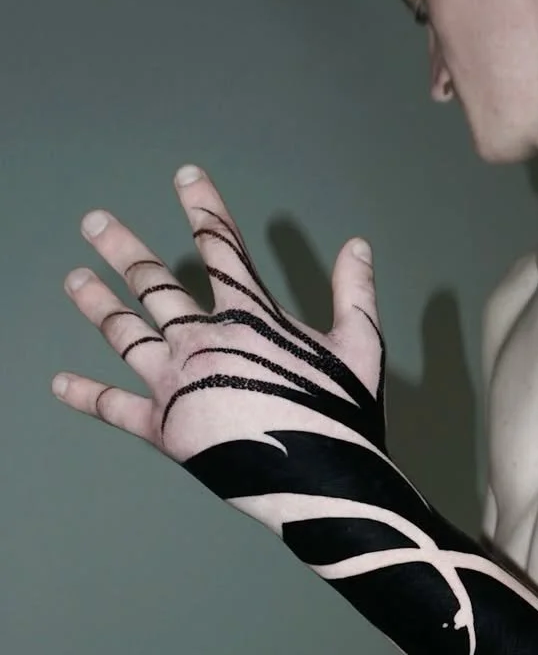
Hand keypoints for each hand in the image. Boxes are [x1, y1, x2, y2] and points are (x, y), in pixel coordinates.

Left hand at [53, 164, 388, 525]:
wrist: (321, 480)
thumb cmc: (346, 416)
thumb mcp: (362, 346)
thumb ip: (355, 292)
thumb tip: (358, 244)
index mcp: (250, 315)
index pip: (221, 245)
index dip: (203, 205)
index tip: (185, 175)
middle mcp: (203, 339)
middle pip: (153, 281)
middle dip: (122, 247)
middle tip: (94, 221)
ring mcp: (177, 382)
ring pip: (124, 332)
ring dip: (96, 303)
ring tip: (74, 278)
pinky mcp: (164, 427)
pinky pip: (115, 407)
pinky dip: (85, 395)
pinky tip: (59, 383)